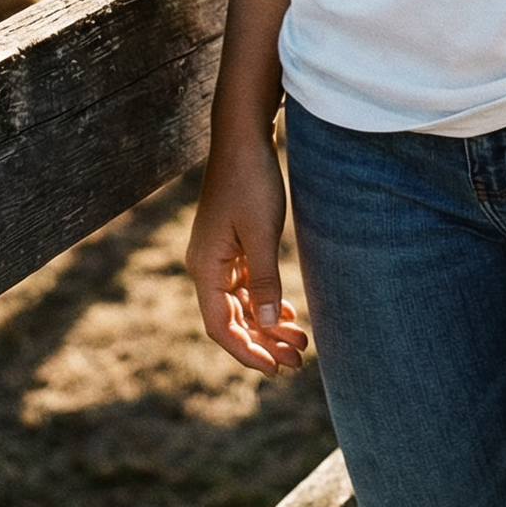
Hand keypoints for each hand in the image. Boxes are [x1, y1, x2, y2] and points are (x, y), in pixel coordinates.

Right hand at [186, 130, 308, 377]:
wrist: (243, 137)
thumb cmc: (251, 181)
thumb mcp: (262, 233)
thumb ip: (263, 281)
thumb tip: (265, 325)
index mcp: (206, 267)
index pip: (221, 327)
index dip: (247, 352)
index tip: (275, 369)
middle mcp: (206, 266)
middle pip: (232, 319)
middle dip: (263, 343)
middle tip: (297, 361)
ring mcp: (218, 256)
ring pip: (240, 304)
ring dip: (267, 324)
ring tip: (299, 342)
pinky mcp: (231, 244)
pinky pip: (245, 285)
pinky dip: (264, 301)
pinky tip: (286, 313)